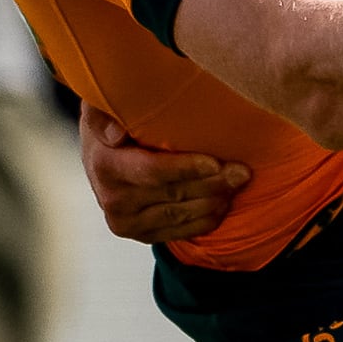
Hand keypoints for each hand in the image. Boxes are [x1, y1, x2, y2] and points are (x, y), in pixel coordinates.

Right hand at [79, 102, 247, 242]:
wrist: (99, 157)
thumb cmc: (113, 122)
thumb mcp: (103, 106)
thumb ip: (104, 113)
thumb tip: (115, 135)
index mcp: (106, 166)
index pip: (153, 172)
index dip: (187, 168)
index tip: (216, 162)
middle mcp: (113, 200)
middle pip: (174, 195)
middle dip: (213, 183)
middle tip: (242, 171)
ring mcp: (127, 222)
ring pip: (182, 215)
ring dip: (215, 200)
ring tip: (238, 183)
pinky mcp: (142, 235)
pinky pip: (182, 232)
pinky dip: (207, 218)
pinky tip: (224, 202)